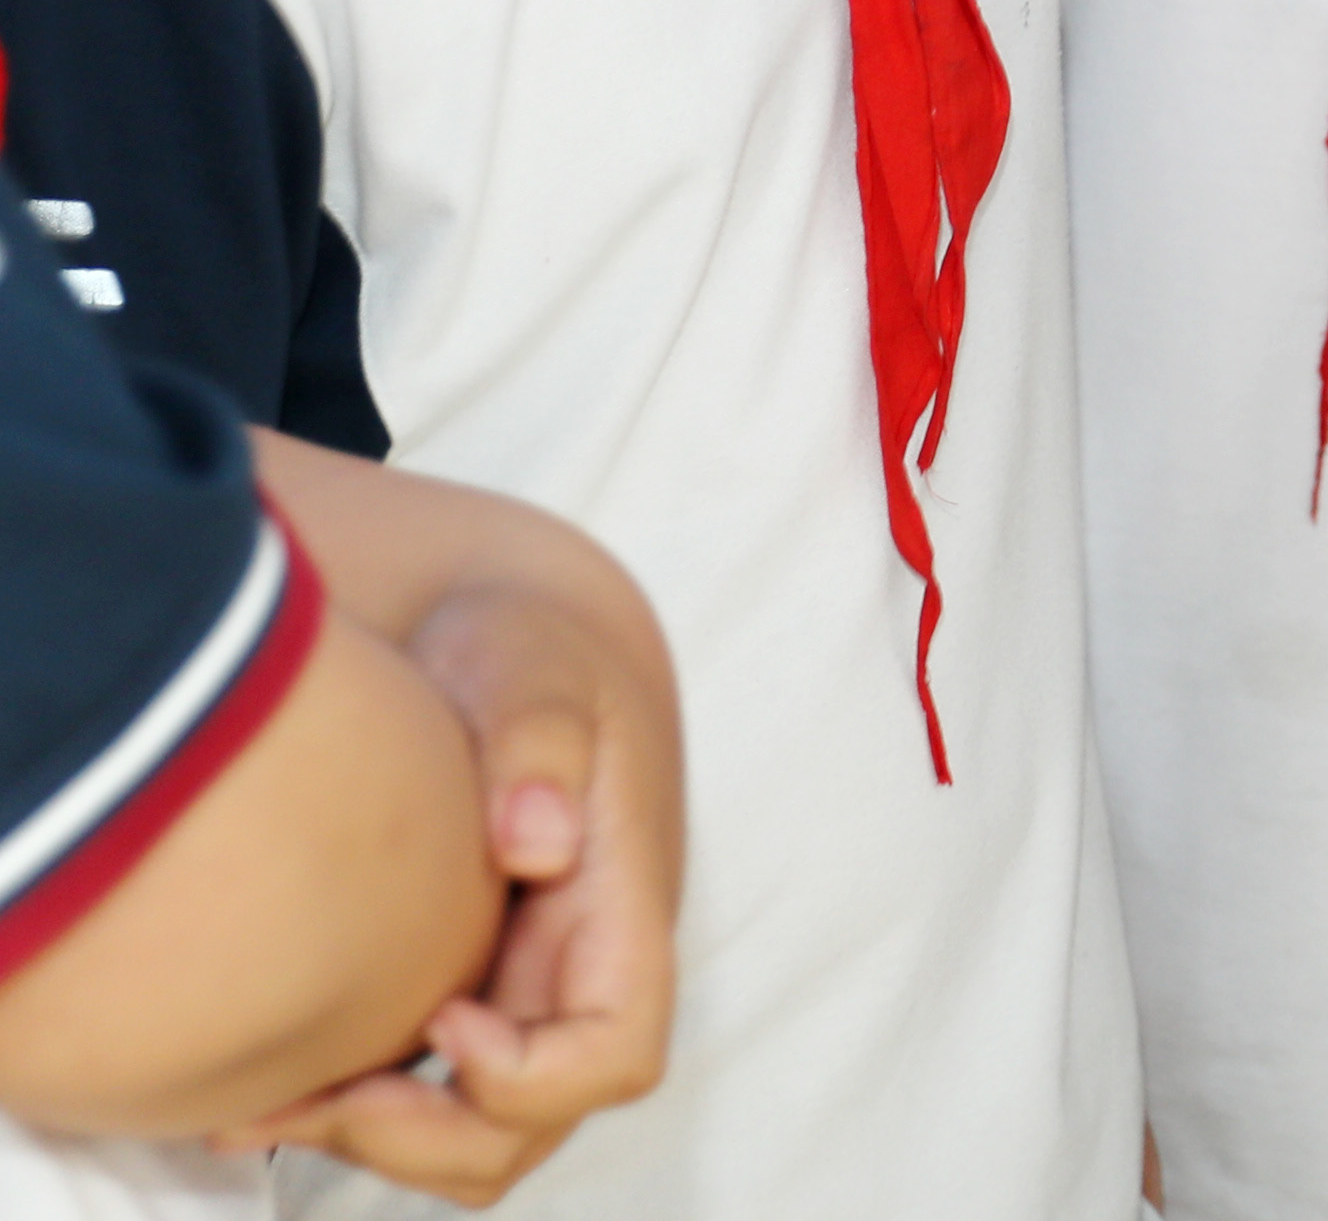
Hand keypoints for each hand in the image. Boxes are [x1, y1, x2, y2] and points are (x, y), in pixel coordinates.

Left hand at [240, 568, 679, 1202]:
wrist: (495, 632)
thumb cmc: (521, 647)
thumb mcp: (532, 664)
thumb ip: (537, 739)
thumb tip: (537, 842)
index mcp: (617, 901)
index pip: (616, 1049)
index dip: (531, 1073)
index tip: (441, 1019)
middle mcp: (577, 967)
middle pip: (538, 1124)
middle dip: (432, 1138)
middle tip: (329, 1095)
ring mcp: (519, 989)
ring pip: (478, 1139)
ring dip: (379, 1147)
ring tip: (267, 1110)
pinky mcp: (458, 994)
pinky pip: (420, 1103)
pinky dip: (344, 1119)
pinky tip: (258, 1091)